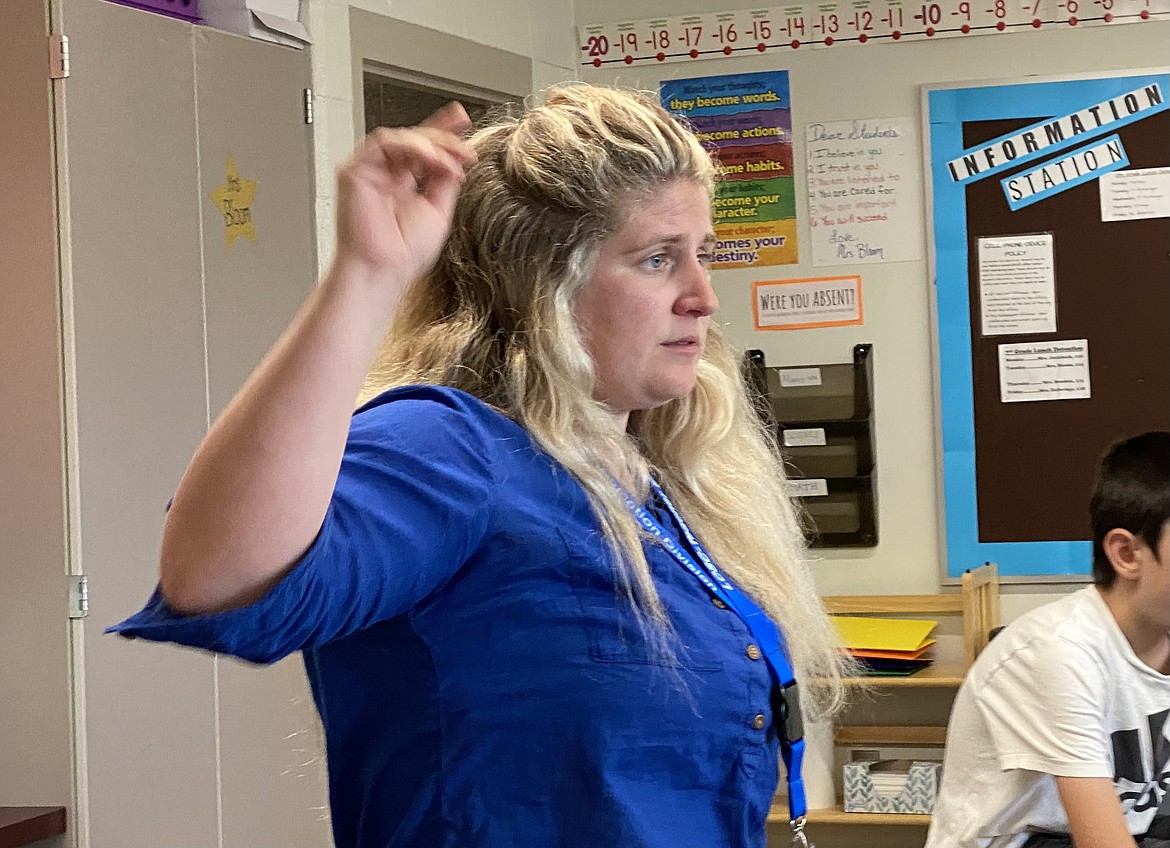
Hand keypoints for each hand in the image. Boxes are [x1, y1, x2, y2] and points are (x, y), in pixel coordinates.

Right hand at [333, 102, 475, 291]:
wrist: (383, 271)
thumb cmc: (404, 255)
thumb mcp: (439, 211)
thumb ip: (445, 181)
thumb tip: (456, 158)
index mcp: (403, 186)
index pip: (423, 151)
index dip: (442, 132)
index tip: (463, 121)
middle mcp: (385, 176)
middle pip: (413, 139)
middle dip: (442, 137)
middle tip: (464, 149)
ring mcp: (369, 172)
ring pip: (400, 138)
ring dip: (429, 143)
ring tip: (448, 159)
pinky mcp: (355, 171)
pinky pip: (382, 143)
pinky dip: (410, 145)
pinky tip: (429, 157)